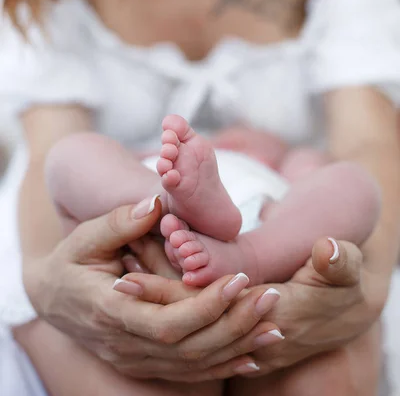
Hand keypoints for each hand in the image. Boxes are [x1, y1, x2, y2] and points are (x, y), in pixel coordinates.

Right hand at [23, 198, 281, 379]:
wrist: (52, 298)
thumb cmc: (71, 261)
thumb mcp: (85, 237)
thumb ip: (119, 222)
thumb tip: (155, 205)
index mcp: (109, 311)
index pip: (165, 322)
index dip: (205, 306)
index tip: (240, 278)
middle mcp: (124, 343)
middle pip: (188, 348)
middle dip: (234, 324)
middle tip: (271, 295)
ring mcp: (134, 358)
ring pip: (193, 365)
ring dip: (237, 346)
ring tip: (275, 324)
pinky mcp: (144, 361)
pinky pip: (188, 372)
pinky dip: (223, 365)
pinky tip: (253, 355)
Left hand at [133, 237, 385, 384]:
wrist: (347, 306)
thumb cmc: (344, 282)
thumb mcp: (346, 271)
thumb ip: (338, 264)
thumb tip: (327, 248)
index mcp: (271, 312)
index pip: (208, 307)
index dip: (169, 292)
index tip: (130, 275)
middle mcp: (247, 329)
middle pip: (189, 317)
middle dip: (153, 296)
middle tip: (117, 275)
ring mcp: (242, 333)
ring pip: (189, 322)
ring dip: (160, 299)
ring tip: (126, 274)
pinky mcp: (237, 326)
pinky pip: (197, 322)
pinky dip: (173, 304)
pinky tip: (150, 284)